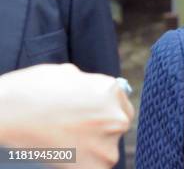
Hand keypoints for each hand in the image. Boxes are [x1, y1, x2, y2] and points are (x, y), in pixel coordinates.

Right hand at [0, 64, 133, 168]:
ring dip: (91, 149)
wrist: (7, 113)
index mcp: (112, 90)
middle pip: (117, 127)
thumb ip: (88, 85)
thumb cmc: (30, 91)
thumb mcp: (68, 74)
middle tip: (74, 132)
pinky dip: (81, 165)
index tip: (89, 119)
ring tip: (64, 141)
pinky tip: (64, 154)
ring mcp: (108, 143)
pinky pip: (96, 167)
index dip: (104, 113)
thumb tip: (94, 90)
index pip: (121, 106)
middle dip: (100, 131)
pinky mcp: (96, 166)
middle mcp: (117, 116)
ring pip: (106, 150)